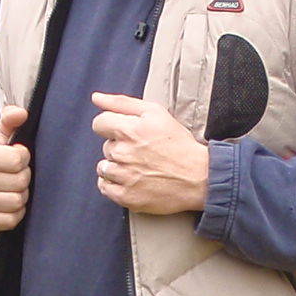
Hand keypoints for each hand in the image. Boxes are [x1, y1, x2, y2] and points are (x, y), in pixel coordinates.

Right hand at [0, 105, 31, 231]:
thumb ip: (9, 121)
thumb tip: (21, 113)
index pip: (18, 159)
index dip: (23, 157)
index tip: (16, 156)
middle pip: (20, 182)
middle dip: (23, 177)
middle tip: (15, 174)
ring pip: (17, 202)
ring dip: (20, 195)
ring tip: (12, 187)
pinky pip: (11, 219)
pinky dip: (15, 212)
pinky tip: (8, 202)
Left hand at [91, 92, 210, 213]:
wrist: (199, 178)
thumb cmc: (180, 145)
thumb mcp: (156, 113)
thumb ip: (122, 103)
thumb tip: (97, 98)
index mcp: (129, 130)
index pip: (99, 123)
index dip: (112, 126)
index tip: (126, 133)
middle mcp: (123, 153)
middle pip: (106, 147)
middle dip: (120, 147)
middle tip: (142, 152)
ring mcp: (124, 177)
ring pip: (104, 168)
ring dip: (116, 166)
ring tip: (138, 167)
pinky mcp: (126, 196)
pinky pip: (105, 187)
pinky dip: (114, 184)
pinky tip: (131, 180)